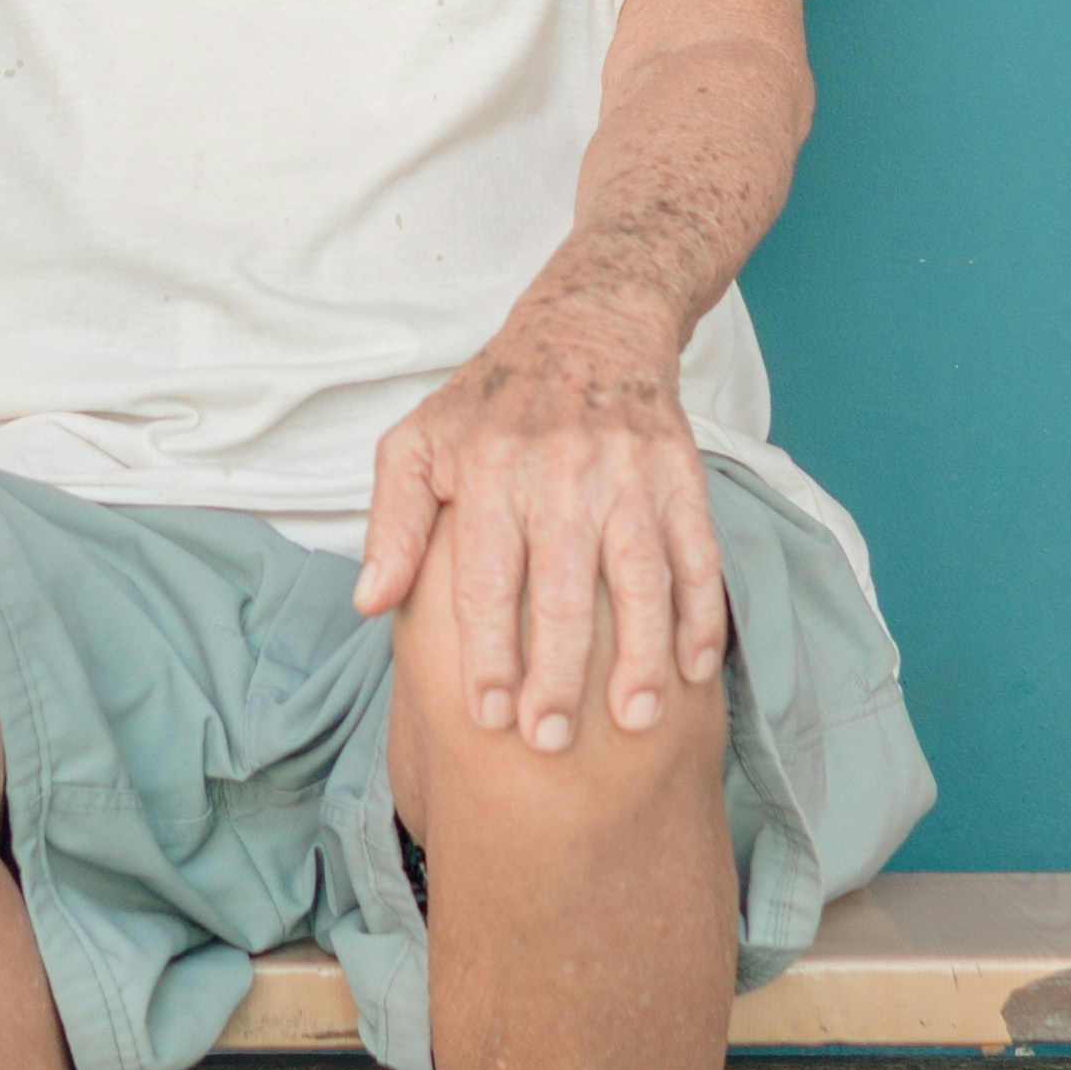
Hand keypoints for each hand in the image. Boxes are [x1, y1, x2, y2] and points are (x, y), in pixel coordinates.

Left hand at [352, 294, 725, 751]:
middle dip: (557, 675)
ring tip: (631, 721)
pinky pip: (697, 554)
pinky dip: (701, 615)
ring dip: (640, 656)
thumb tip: (369, 601)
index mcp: (490, 470)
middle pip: (562, 592)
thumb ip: (391, 522)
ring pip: (640, 580)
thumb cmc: (489, 401)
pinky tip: (693, 670)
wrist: (589, 327)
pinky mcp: (680, 476)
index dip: (487, 652)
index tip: (488, 715)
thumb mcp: (417, 441)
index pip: (486, 578)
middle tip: (549, 742)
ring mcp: (628, 476)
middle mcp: (560, 474)